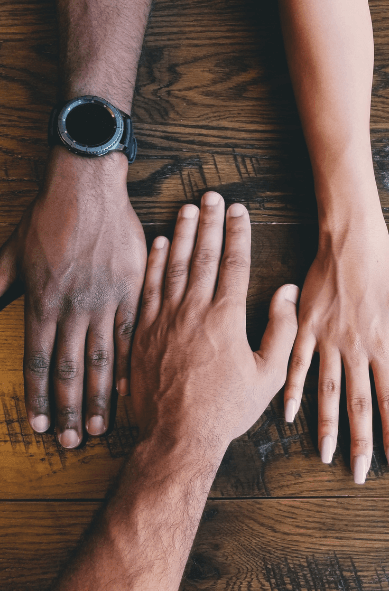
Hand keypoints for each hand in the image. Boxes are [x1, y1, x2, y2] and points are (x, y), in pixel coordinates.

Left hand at [0, 147, 146, 446]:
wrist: (88, 190)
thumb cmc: (48, 218)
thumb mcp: (10, 252)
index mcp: (42, 301)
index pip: (38, 360)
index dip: (40, 396)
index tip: (43, 425)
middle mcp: (73, 308)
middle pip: (71, 368)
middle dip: (71, 408)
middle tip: (73, 441)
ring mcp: (106, 301)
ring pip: (102, 357)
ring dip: (102, 395)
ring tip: (101, 425)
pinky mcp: (132, 290)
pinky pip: (131, 333)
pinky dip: (130, 362)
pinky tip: (131, 387)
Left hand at [130, 192, 298, 454]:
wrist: (177, 436)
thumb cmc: (226, 408)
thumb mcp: (268, 375)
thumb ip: (282, 329)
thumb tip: (286, 292)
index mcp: (226, 317)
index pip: (233, 263)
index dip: (238, 233)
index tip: (239, 210)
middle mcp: (194, 310)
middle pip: (203, 255)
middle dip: (210, 222)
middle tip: (212, 196)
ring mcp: (165, 319)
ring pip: (174, 265)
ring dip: (182, 233)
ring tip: (187, 208)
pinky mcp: (143, 331)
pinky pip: (149, 287)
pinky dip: (155, 263)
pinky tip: (160, 244)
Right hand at [283, 221, 388, 482]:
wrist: (352, 241)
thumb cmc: (387, 270)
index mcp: (383, 346)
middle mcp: (355, 349)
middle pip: (358, 404)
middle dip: (360, 442)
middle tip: (359, 473)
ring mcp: (327, 340)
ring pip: (327, 391)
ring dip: (327, 426)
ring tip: (326, 454)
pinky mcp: (306, 328)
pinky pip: (297, 364)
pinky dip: (293, 390)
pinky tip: (289, 414)